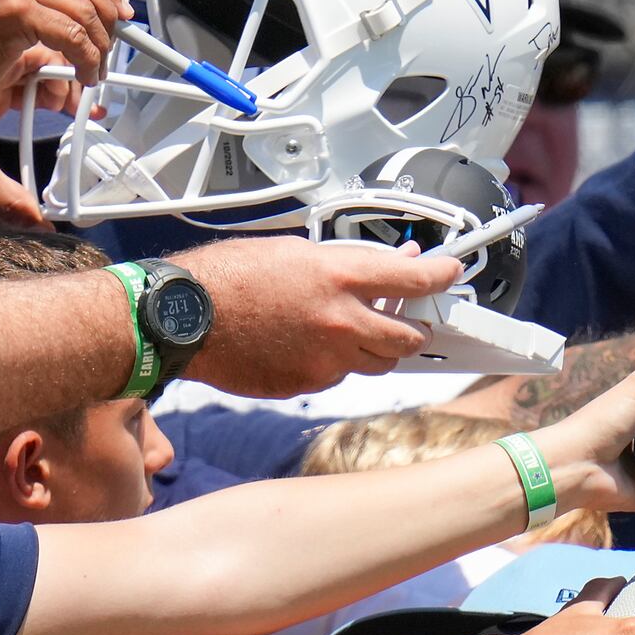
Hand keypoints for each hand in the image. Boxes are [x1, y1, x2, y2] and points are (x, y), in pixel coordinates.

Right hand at [176, 238, 462, 393]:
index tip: (451, 273)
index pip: (415, 281)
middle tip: (409, 318)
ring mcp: (325, 359)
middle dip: (413, 327)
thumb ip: (349, 261)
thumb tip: (392, 263)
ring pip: (377, 364)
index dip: (442, 277)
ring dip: (376, 349)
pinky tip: (308, 345)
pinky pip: (337, 378)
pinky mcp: (306, 384)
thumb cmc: (228, 276)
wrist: (182, 318)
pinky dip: (335, 364)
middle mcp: (341, 322)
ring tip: (353, 330)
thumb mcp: (295, 250)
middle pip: (408, 336)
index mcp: (340, 277)